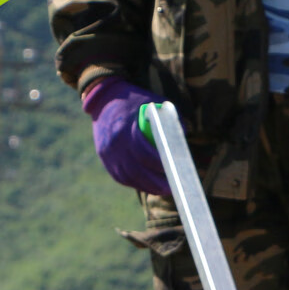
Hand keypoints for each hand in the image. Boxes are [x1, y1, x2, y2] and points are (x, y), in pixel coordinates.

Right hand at [83, 78, 170, 195]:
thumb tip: (184, 138)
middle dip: (156, 182)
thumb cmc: (135, 102)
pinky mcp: (106, 159)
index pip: (144, 152)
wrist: (104, 99)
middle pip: (137, 170)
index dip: (160, 164)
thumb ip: (170, 119)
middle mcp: (114, 143)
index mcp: (124, 128)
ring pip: (129, 177)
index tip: (175, 170)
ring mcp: (107, 154)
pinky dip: (137, 183)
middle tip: (174, 187)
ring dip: (148, 186)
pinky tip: (151, 186)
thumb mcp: (153, 104)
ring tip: (165, 189)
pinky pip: (122, 177)